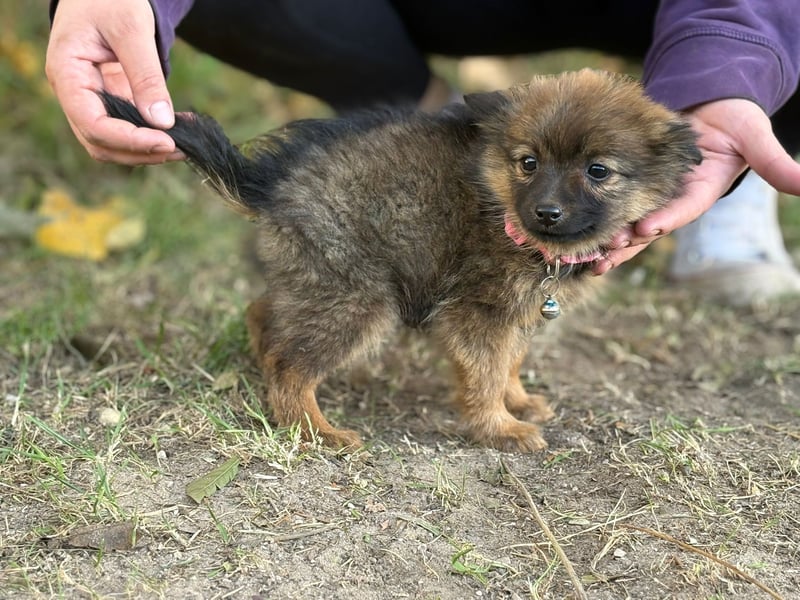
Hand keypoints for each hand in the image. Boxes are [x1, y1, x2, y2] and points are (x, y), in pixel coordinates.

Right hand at [45, 0, 182, 164]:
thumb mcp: (132, 29)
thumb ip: (146, 75)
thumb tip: (162, 123)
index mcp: (67, 74)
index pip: (92, 125)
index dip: (129, 141)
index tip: (166, 142)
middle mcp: (74, 93)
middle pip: (100, 143)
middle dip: (140, 152)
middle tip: (182, 149)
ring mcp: (91, 99)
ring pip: (113, 143)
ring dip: (147, 150)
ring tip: (185, 143)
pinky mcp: (111, 100)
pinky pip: (128, 128)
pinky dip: (152, 135)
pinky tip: (180, 128)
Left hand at [593, 98, 799, 273]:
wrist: (710, 105)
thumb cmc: (736, 120)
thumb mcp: (755, 137)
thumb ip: (773, 161)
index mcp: (702, 191)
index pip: (684, 209)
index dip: (666, 219)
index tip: (646, 228)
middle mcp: (676, 199)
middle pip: (651, 228)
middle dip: (628, 245)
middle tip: (604, 257)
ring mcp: (656, 195)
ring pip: (630, 224)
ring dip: (610, 242)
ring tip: (588, 258)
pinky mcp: (638, 187)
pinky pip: (616, 206)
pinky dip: (600, 221)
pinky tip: (580, 236)